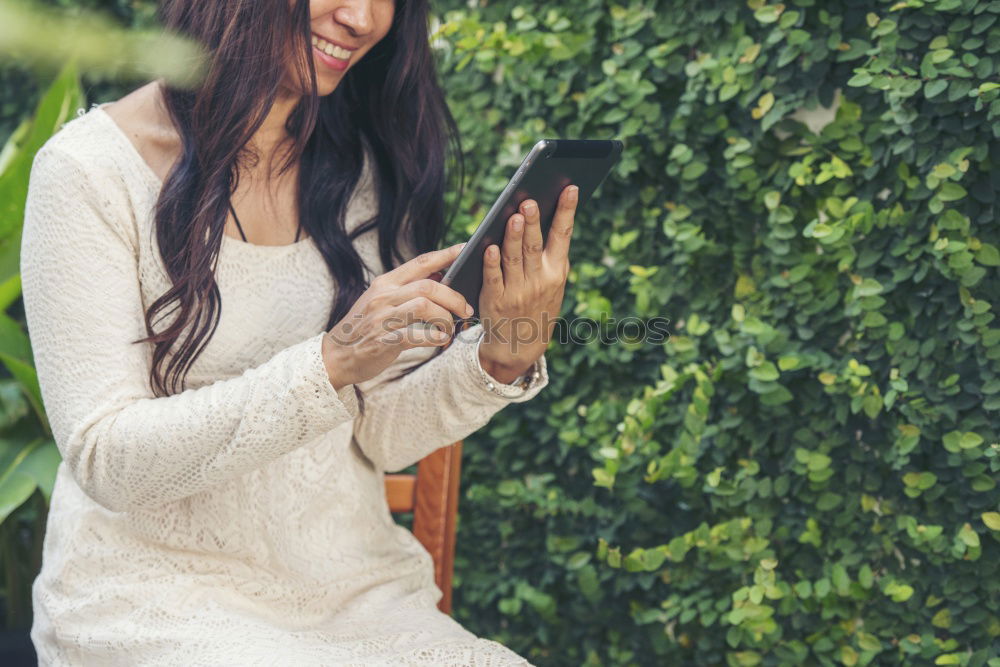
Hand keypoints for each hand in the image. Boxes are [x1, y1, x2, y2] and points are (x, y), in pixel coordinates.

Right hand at [322, 242, 472, 390]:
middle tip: (465, 309)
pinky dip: (435, 337)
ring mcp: (382, 319)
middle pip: (428, 286)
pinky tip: (441, 340)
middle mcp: (383, 297)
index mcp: (385, 283)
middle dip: (453, 297)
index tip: (465, 249)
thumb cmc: (365, 327)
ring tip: (450, 328)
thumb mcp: (381, 300)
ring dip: (445, 318)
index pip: (420, 262)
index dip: (445, 254)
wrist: (336, 355)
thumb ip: (407, 288)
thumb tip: (440, 273)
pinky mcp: (384, 341)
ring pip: (424, 307)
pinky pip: (417, 335)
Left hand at [478, 184, 578, 383]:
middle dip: (534, 223)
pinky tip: (489, 246)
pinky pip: (493, 278)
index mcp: (557, 271)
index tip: (570, 188)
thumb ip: (548, 255)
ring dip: (513, 237)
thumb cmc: (536, 305)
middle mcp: (539, 280)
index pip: (563, 235)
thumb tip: (541, 214)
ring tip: (513, 216)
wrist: (520, 346)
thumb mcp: (553, 284)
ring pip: (514, 258)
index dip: (566, 211)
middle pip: (535, 245)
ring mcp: (518, 291)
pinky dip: (491, 263)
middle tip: (530, 201)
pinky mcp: (495, 300)